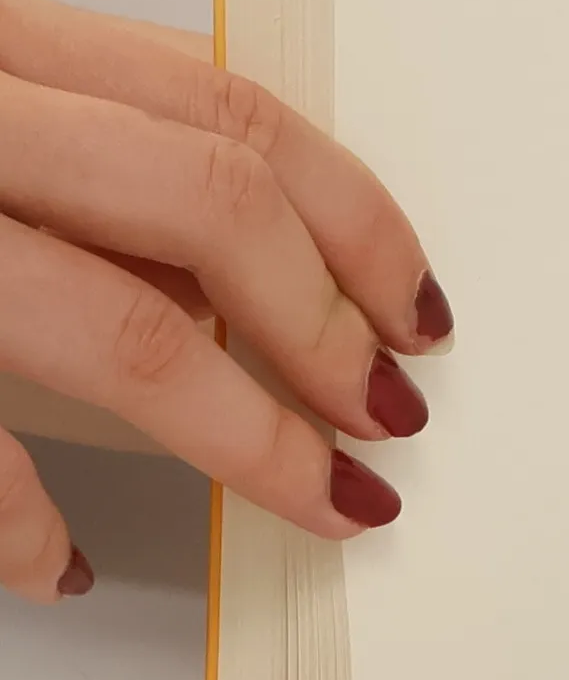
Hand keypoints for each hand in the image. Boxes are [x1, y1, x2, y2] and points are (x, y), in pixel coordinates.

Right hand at [0, 0, 451, 603]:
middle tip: (388, 412)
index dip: (358, 220)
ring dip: (243, 431)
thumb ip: (77, 130)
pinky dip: (15, 510)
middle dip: (327, 323)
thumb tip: (243, 256)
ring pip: (113, 320)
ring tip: (318, 492)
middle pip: (208, 204)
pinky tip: (61, 562)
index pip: (235, 117)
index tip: (418, 308)